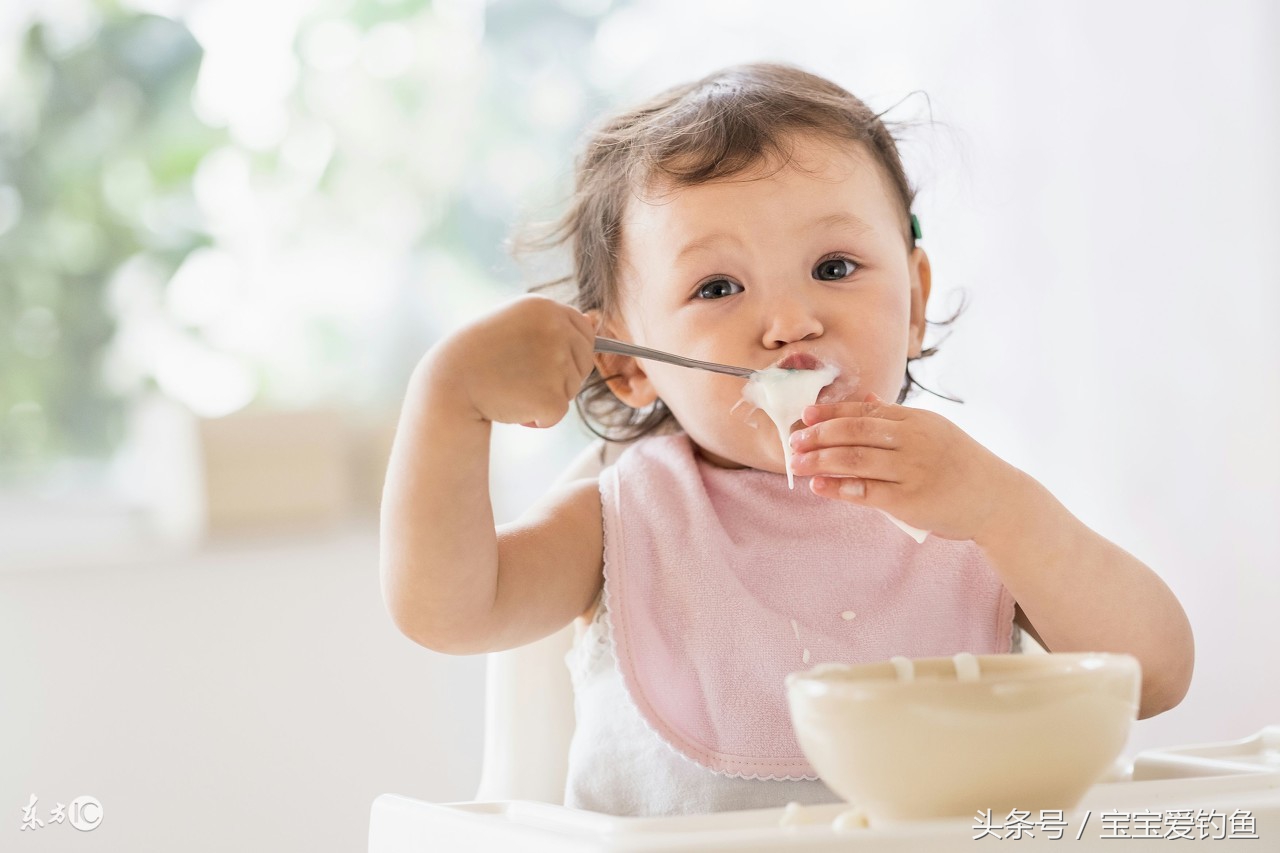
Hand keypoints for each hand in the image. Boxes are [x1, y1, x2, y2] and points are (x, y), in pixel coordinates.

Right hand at [426, 294, 597, 427]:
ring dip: (546, 396)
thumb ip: (551, 322)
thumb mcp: (515, 323)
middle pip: (584, 361)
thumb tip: (593, 321)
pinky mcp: (552, 396)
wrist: (448, 383)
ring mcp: (556, 362)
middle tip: (521, 377)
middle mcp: (556, 329)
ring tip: (511, 387)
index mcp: (546, 307)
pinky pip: (558, 414)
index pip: (585, 331)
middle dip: (561, 375)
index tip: (537, 359)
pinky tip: (512, 406)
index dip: (565, 352)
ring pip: (571, 389)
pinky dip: (538, 419)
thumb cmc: (478, 354)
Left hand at [788, 393, 1022, 541]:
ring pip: (856, 460)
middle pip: (855, 431)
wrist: (997, 500)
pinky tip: (819, 485)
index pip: (865, 411)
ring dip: (821, 460)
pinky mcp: (909, 500)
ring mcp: (911, 470)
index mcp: (916, 420)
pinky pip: (866, 492)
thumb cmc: (961, 465)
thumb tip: (862, 395)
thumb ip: (896, 416)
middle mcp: (913, 440)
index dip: (831, 413)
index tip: (806, 415)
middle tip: (794, 440)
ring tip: (798, 462)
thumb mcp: (933, 431)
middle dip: (819, 435)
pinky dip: (838, 487)